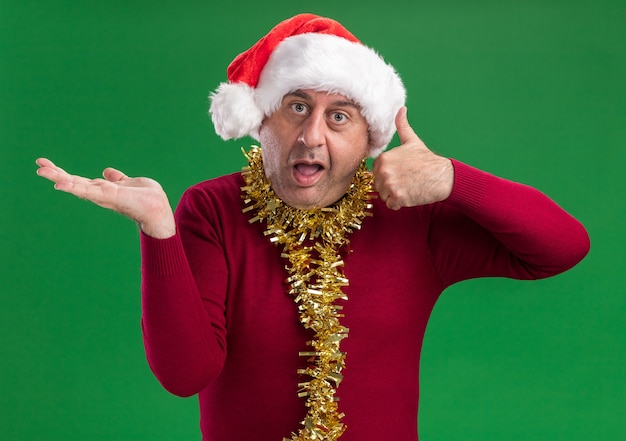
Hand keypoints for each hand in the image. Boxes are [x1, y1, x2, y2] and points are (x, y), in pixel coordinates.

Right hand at [36, 158, 175, 238]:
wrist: (159, 209)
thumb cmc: (147, 198)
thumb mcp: (130, 183)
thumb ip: (118, 178)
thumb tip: (107, 171)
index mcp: (103, 189)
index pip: (79, 180)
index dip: (63, 173)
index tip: (45, 164)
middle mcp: (100, 194)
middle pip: (73, 183)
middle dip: (56, 174)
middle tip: (38, 166)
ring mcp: (103, 196)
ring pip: (77, 186)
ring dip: (59, 179)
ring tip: (42, 172)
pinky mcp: (110, 196)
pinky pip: (89, 191)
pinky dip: (74, 188)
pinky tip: (61, 185)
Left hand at [372, 107, 453, 209]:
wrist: (443, 176)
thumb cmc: (427, 160)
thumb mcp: (412, 141)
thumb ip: (402, 126)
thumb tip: (401, 109)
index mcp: (383, 158)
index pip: (375, 172)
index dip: (387, 174)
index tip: (400, 172)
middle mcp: (384, 171)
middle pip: (378, 185)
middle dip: (389, 186)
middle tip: (405, 180)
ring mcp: (390, 185)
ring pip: (383, 196)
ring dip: (393, 195)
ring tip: (408, 187)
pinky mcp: (398, 198)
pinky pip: (390, 205)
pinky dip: (398, 204)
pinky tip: (409, 195)